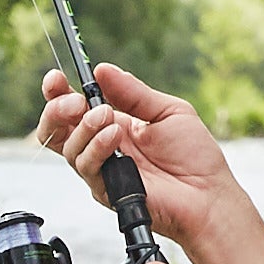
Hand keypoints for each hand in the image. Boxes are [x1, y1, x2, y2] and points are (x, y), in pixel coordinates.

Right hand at [42, 61, 245, 263]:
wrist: (208, 194)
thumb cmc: (194, 156)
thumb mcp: (167, 111)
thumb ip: (133, 93)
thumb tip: (101, 70)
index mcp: (112, 124)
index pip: (73, 108)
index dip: (58, 93)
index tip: (56, 78)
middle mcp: (100, 147)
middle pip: (56, 130)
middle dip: (57, 109)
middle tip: (75, 101)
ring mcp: (101, 170)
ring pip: (68, 147)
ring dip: (83, 126)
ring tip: (106, 115)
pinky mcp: (105, 190)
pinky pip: (87, 167)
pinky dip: (96, 147)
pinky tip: (114, 135)